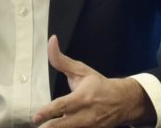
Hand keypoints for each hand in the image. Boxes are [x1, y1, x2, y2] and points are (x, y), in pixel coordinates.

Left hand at [33, 36, 155, 127]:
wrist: (123, 101)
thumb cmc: (99, 85)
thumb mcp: (81, 70)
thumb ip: (61, 60)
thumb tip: (51, 41)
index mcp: (83, 97)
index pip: (63, 106)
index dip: (48, 111)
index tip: (36, 116)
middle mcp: (86, 115)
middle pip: (63, 126)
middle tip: (37, 126)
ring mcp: (88, 127)